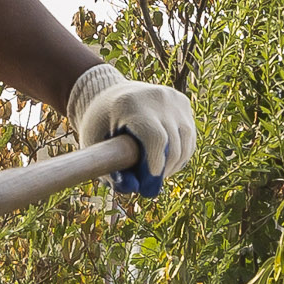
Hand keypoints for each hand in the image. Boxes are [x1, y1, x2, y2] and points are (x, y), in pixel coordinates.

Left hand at [65, 62, 195, 197]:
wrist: (109, 94)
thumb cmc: (98, 124)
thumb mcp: (95, 146)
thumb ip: (111, 170)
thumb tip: (134, 188)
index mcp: (130, 104)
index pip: (156, 138)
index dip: (156, 166)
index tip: (147, 189)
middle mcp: (157, 97)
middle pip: (173, 143)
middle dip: (163, 171)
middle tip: (149, 189)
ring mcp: (173, 98)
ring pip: (186, 141)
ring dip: (174, 164)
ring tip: (156, 176)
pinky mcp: (183, 102)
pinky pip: (189, 135)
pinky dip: (180, 153)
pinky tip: (166, 163)